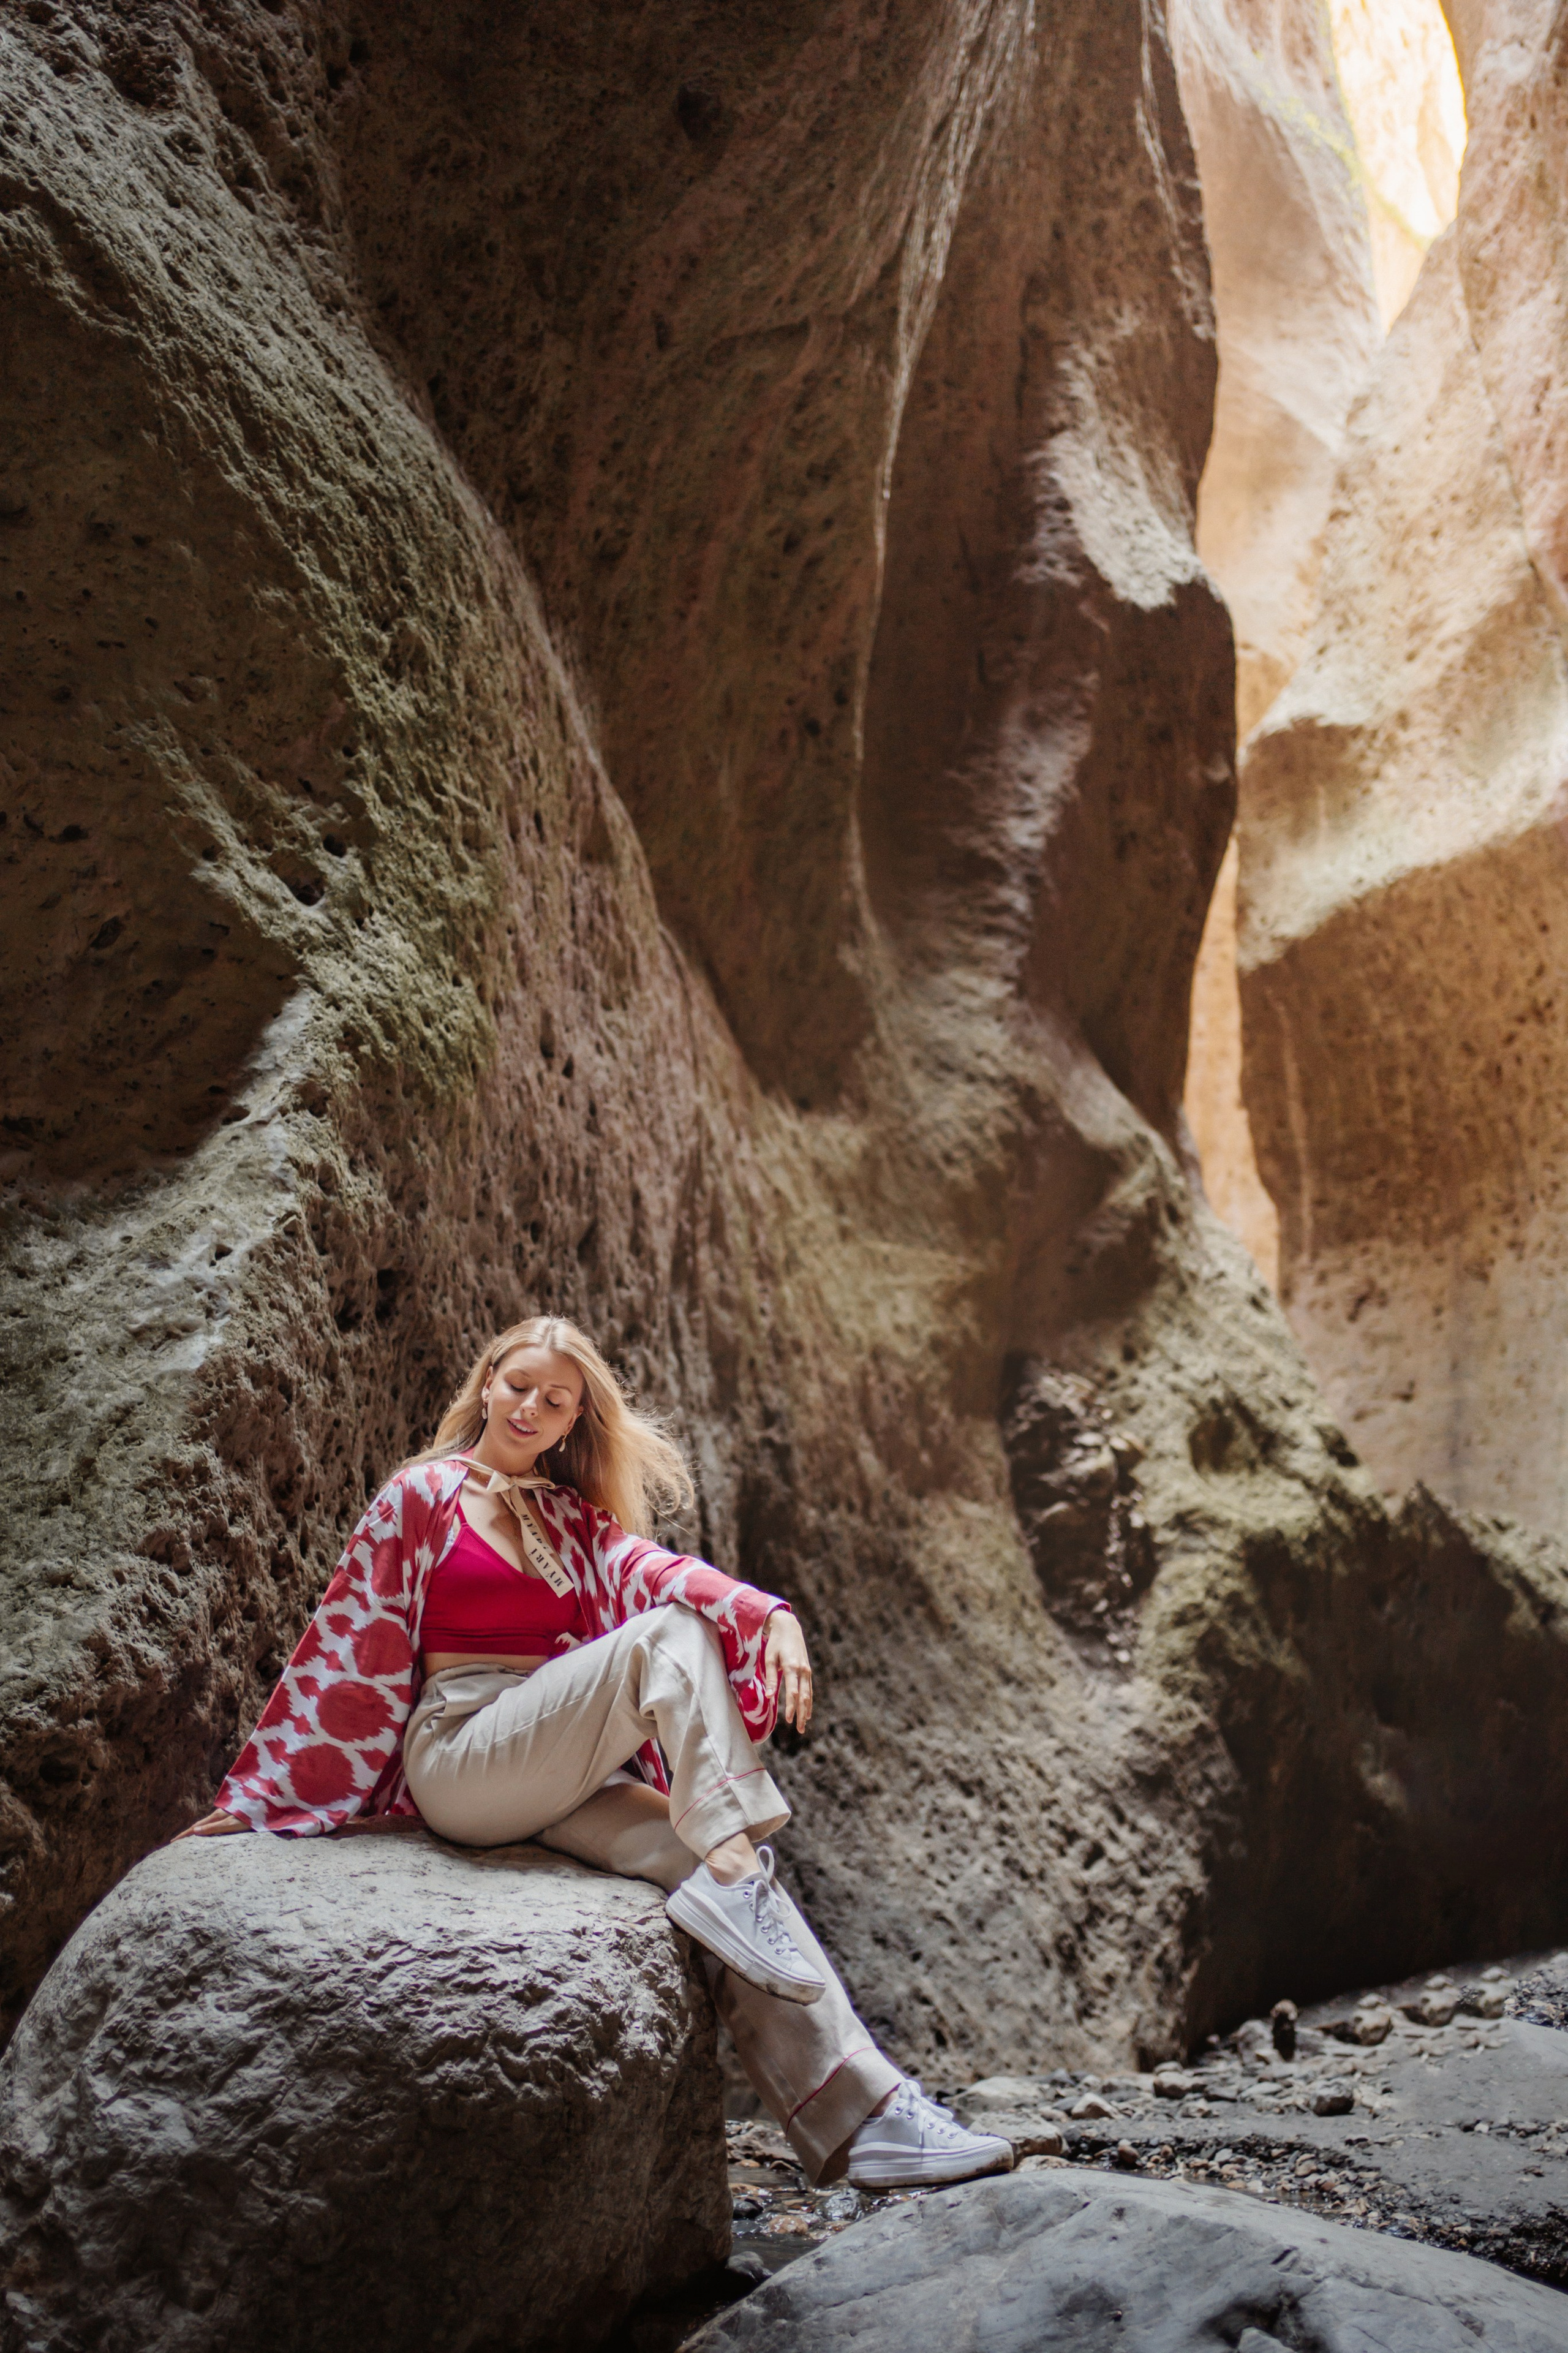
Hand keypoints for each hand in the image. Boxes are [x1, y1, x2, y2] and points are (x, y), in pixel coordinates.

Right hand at [172, 1811, 246, 1840]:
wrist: (266, 1803)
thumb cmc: (250, 1816)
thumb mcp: (232, 1824)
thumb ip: (214, 1828)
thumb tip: (194, 1831)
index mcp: (217, 1817)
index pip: (196, 1828)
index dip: (184, 1835)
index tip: (172, 1842)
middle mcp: (219, 1814)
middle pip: (200, 1825)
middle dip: (188, 1833)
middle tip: (177, 1842)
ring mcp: (225, 1814)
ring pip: (207, 1824)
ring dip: (197, 1831)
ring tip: (189, 1839)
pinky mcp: (232, 1815)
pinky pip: (215, 1824)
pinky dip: (207, 1829)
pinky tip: (209, 1832)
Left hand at [763, 1611, 812, 1731]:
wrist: (789, 1627)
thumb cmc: (775, 1643)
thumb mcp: (769, 1659)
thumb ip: (770, 1678)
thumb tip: (768, 1697)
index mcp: (792, 1667)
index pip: (793, 1692)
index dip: (791, 1707)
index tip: (789, 1720)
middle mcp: (802, 1670)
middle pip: (804, 1696)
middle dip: (802, 1713)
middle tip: (800, 1729)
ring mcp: (807, 1670)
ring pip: (809, 1694)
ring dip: (807, 1709)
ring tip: (804, 1724)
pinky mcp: (807, 1670)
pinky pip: (809, 1688)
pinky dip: (809, 1700)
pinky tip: (808, 1710)